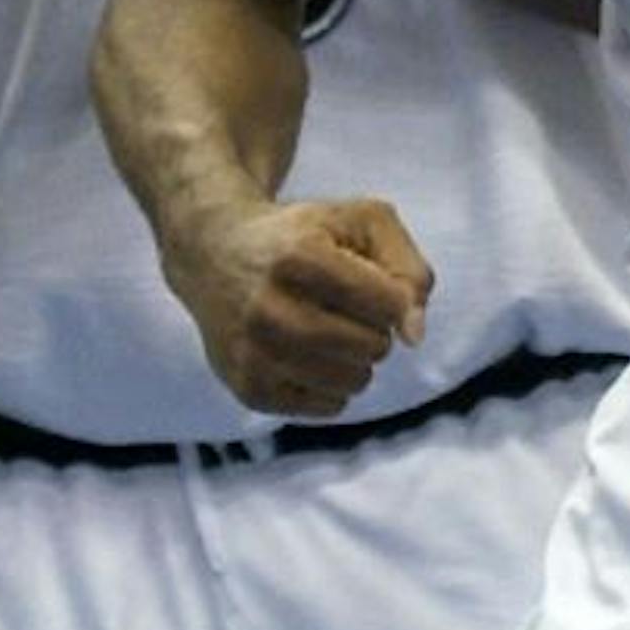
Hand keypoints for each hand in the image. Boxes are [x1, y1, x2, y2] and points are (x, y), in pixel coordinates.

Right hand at [166, 193, 434, 415]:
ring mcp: (253, 352)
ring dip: (358, 359)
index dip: (395, 296)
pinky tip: (309, 353)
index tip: (372, 280)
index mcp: (299, 256)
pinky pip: (330, 406)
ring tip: (329, 328)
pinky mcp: (248, 387)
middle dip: (374, 328)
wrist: (215, 253)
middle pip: (373, 346)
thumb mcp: (362, 222)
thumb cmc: (304, 236)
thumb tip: (414, 337)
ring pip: (354, 381)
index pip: (389, 304)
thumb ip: (408, 269)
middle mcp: (268, 308)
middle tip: (344, 305)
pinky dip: (334, 384)